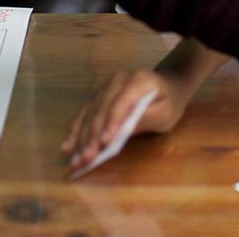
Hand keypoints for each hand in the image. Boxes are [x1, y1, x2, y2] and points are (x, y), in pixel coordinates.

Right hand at [61, 68, 190, 172]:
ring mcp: (106, 86)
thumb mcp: (166, 114)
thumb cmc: (170, 102)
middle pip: (101, 109)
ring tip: (75, 159)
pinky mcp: (98, 95)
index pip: (121, 102)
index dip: (111, 122)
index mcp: (138, 80)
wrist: (169, 85)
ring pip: (89, 113)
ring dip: (80, 138)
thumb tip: (121, 133)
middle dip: (92, 136)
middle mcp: (117, 79)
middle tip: (86, 159)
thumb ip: (145, 120)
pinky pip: (84, 113)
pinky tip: (67, 147)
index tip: (104, 143)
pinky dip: (75, 131)